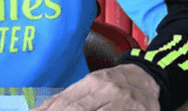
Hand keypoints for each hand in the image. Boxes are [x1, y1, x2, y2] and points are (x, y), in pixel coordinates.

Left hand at [34, 64, 159, 110]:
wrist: (147, 79)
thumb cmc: (114, 84)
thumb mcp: (91, 85)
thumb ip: (67, 98)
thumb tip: (40, 110)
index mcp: (93, 82)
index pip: (66, 102)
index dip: (51, 110)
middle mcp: (108, 91)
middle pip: (79, 109)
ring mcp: (124, 102)